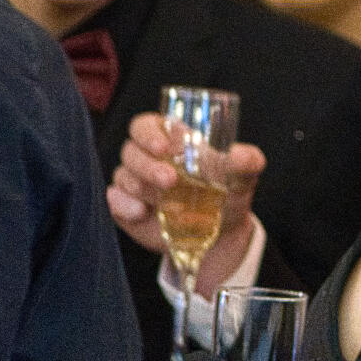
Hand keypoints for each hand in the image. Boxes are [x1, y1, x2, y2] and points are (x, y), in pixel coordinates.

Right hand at [107, 113, 263, 290]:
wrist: (220, 235)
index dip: (148, 133)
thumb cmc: (227, 195)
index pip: (145, 126)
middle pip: (130, 151)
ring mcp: (134, 182)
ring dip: (141, 186)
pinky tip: (141, 212)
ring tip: (164, 200)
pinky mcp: (126, 206)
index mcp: (171, 141)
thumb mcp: (242, 177)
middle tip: (170, 179)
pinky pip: (114, 201)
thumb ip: (246, 162)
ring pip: (123, 175)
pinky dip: (124, 205)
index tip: (163, 147)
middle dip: (147, 165)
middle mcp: (147, 158)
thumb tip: (242, 156)